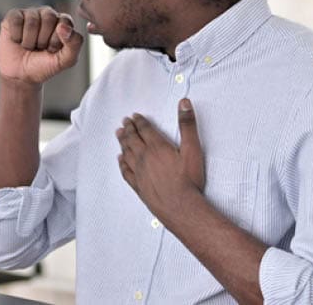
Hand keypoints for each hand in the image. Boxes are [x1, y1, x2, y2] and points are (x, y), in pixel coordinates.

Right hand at [0, 6, 83, 84]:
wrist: (20, 75)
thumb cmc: (44, 66)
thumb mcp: (65, 60)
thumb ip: (74, 44)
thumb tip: (63, 26)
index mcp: (64, 22)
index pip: (65, 21)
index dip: (57, 40)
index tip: (52, 50)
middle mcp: (48, 14)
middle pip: (49, 18)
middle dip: (43, 40)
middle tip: (39, 48)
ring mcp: (30, 13)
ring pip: (32, 21)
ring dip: (29, 41)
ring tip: (29, 46)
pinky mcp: (13, 15)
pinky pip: (16, 21)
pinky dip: (16, 36)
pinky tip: (17, 40)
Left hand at [117, 98, 204, 220]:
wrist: (181, 207)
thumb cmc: (188, 180)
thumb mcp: (193, 149)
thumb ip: (187, 125)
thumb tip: (184, 104)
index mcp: (157, 147)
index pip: (145, 129)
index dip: (139, 121)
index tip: (135, 116)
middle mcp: (144, 157)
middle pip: (132, 139)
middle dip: (129, 128)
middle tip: (124, 122)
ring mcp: (139, 172)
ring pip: (126, 153)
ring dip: (122, 142)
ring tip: (119, 134)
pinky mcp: (138, 186)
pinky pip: (125, 171)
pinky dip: (122, 163)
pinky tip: (120, 159)